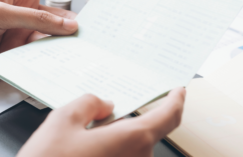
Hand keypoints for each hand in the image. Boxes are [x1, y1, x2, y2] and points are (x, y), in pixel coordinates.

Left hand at [0, 0, 122, 78]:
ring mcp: (23, 34)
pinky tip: (60, 66)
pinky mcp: (17, 55)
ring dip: (68, 45)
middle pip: (66, 13)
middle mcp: (28, 12)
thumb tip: (69, 26)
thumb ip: (34, 19)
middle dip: (86, 18)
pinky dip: (52, 61)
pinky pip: (42, 58)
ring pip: (57, 39)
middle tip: (106, 28)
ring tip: (85, 51)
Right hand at [17, 88, 185, 156]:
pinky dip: (109, 152)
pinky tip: (83, 151)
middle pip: (144, 132)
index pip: (168, 117)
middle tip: (101, 115)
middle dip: (126, 121)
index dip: (176, 100)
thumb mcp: (63, 120)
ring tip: (82, 137)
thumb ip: (89, 104)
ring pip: (130, 149)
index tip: (178, 92)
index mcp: (131, 140)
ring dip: (114, 139)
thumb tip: (104, 105)